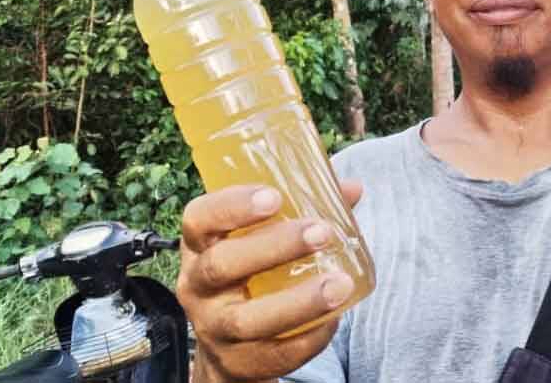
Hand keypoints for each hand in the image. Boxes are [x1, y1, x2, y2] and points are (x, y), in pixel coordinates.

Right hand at [178, 181, 362, 382]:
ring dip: (299, 301)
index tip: (275, 196)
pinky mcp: (239, 363)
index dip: (233, 205)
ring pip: (247, 320)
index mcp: (201, 246)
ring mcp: (215, 329)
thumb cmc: (250, 275)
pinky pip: (274, 355)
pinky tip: (335, 319)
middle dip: (275, 247)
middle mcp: (198, 287)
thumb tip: (352, 188)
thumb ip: (302, 211)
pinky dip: (309, 337)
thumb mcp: (261, 240)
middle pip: (222, 265)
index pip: (199, 218)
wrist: (230, 347)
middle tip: (322, 233)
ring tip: (340, 283)